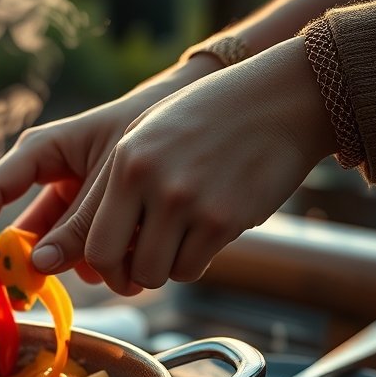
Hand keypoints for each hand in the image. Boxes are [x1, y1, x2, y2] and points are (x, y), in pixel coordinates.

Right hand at [0, 56, 217, 277]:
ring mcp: (71, 201)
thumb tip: (38, 265)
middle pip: (25, 231)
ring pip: (59, 248)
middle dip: (37, 262)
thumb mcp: (114, 178)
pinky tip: (132, 263)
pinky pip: (86, 252)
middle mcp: (49, 178)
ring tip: (119, 269)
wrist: (194, 121)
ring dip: (82, 266)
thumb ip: (80, 222)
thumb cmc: (151, 129)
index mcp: (42, 151)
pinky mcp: (93, 220)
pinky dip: (104, 264)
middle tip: (31, 294)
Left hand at [22, 38, 336, 294]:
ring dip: (163, 267)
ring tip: (177, 241)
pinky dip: (193, 263)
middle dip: (125, 276)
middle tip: (139, 266)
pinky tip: (203, 237)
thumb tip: (93, 246)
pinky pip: (190, 269)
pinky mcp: (223, 220)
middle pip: (115, 266)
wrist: (283, 100)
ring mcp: (187, 203)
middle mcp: (150, 182)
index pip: (92, 241)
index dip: (101, 263)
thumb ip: (118, 183)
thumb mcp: (150, 135)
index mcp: (125, 161)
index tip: (114, 263)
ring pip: (155, 274)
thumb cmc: (210, 120)